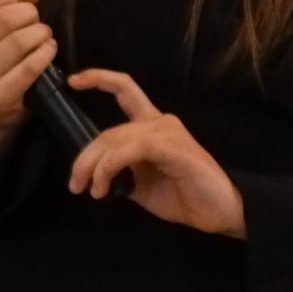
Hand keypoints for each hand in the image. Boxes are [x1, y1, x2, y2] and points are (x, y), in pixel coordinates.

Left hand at [67, 70, 245, 237]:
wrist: (218, 212)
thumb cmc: (184, 196)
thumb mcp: (141, 183)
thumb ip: (120, 171)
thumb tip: (94, 175)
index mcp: (153, 128)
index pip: (126, 92)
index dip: (100, 79)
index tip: (74, 80)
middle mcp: (160, 123)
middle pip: (110, 130)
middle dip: (85, 157)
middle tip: (75, 185)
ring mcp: (168, 134)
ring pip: (117, 138)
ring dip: (95, 166)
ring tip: (92, 190)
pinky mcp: (173, 148)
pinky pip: (133, 149)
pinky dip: (111, 165)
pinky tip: (105, 183)